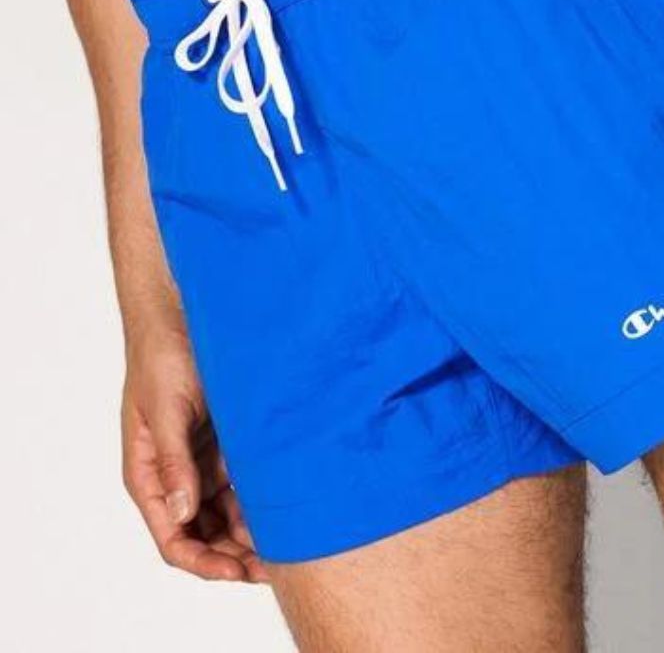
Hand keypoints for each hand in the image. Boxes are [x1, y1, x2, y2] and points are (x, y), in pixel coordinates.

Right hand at [121, 318, 267, 581]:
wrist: (185, 311)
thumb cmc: (163, 354)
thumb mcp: (167, 408)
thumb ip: (174, 460)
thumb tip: (182, 512)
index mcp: (151, 473)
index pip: (174, 537)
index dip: (205, 562)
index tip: (239, 572)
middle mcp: (178, 473)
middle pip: (205, 532)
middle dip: (236, 555)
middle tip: (278, 567)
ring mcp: (204, 458)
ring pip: (228, 511)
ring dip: (253, 531)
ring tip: (291, 542)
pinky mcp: (228, 440)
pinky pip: (245, 480)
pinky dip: (263, 498)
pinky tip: (291, 503)